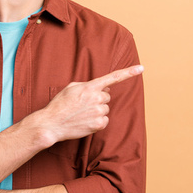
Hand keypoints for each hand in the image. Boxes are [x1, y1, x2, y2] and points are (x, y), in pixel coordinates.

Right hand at [27, 65, 143, 144]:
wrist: (52, 124)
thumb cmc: (60, 104)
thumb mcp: (72, 88)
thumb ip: (89, 85)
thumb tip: (105, 89)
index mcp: (90, 87)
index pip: (113, 78)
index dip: (129, 72)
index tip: (141, 68)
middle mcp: (97, 98)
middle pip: (107, 97)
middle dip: (98, 99)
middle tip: (83, 104)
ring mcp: (98, 112)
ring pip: (105, 109)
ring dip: (97, 110)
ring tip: (82, 113)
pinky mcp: (98, 124)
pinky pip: (104, 120)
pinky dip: (97, 121)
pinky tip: (85, 121)